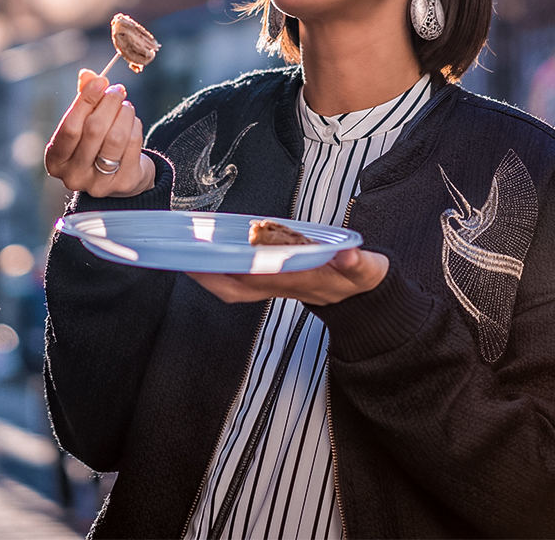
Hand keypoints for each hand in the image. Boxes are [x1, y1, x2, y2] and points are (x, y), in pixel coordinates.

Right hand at [45, 69, 153, 197]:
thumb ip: (83, 100)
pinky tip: (132, 121)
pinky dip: (134, 126)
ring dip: (124, 114)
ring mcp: (99, 184)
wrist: (120, 176)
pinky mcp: (124, 183)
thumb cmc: (95, 144)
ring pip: (116, 138)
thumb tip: (87, 75)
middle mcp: (73, 176)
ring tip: (126, 105)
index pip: (70, 126)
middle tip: (118, 90)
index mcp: (56, 160)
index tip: (100, 81)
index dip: (86, 101)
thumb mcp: (83, 124)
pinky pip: (132, 145)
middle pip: (94, 130)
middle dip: (109, 104)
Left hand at [188, 248, 388, 306]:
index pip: (272, 276)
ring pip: (234, 289)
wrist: (357, 298)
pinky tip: (203, 263)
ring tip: (188, 261)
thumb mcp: (366, 270)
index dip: (249, 268)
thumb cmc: (357, 279)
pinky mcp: (270, 284)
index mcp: (307, 282)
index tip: (229, 257)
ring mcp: (275, 288)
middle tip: (190, 260)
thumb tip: (351, 256)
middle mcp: (285, 287)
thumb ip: (359, 263)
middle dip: (214, 276)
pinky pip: (236, 285)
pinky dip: (217, 275)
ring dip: (210, 277)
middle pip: (241, 288)